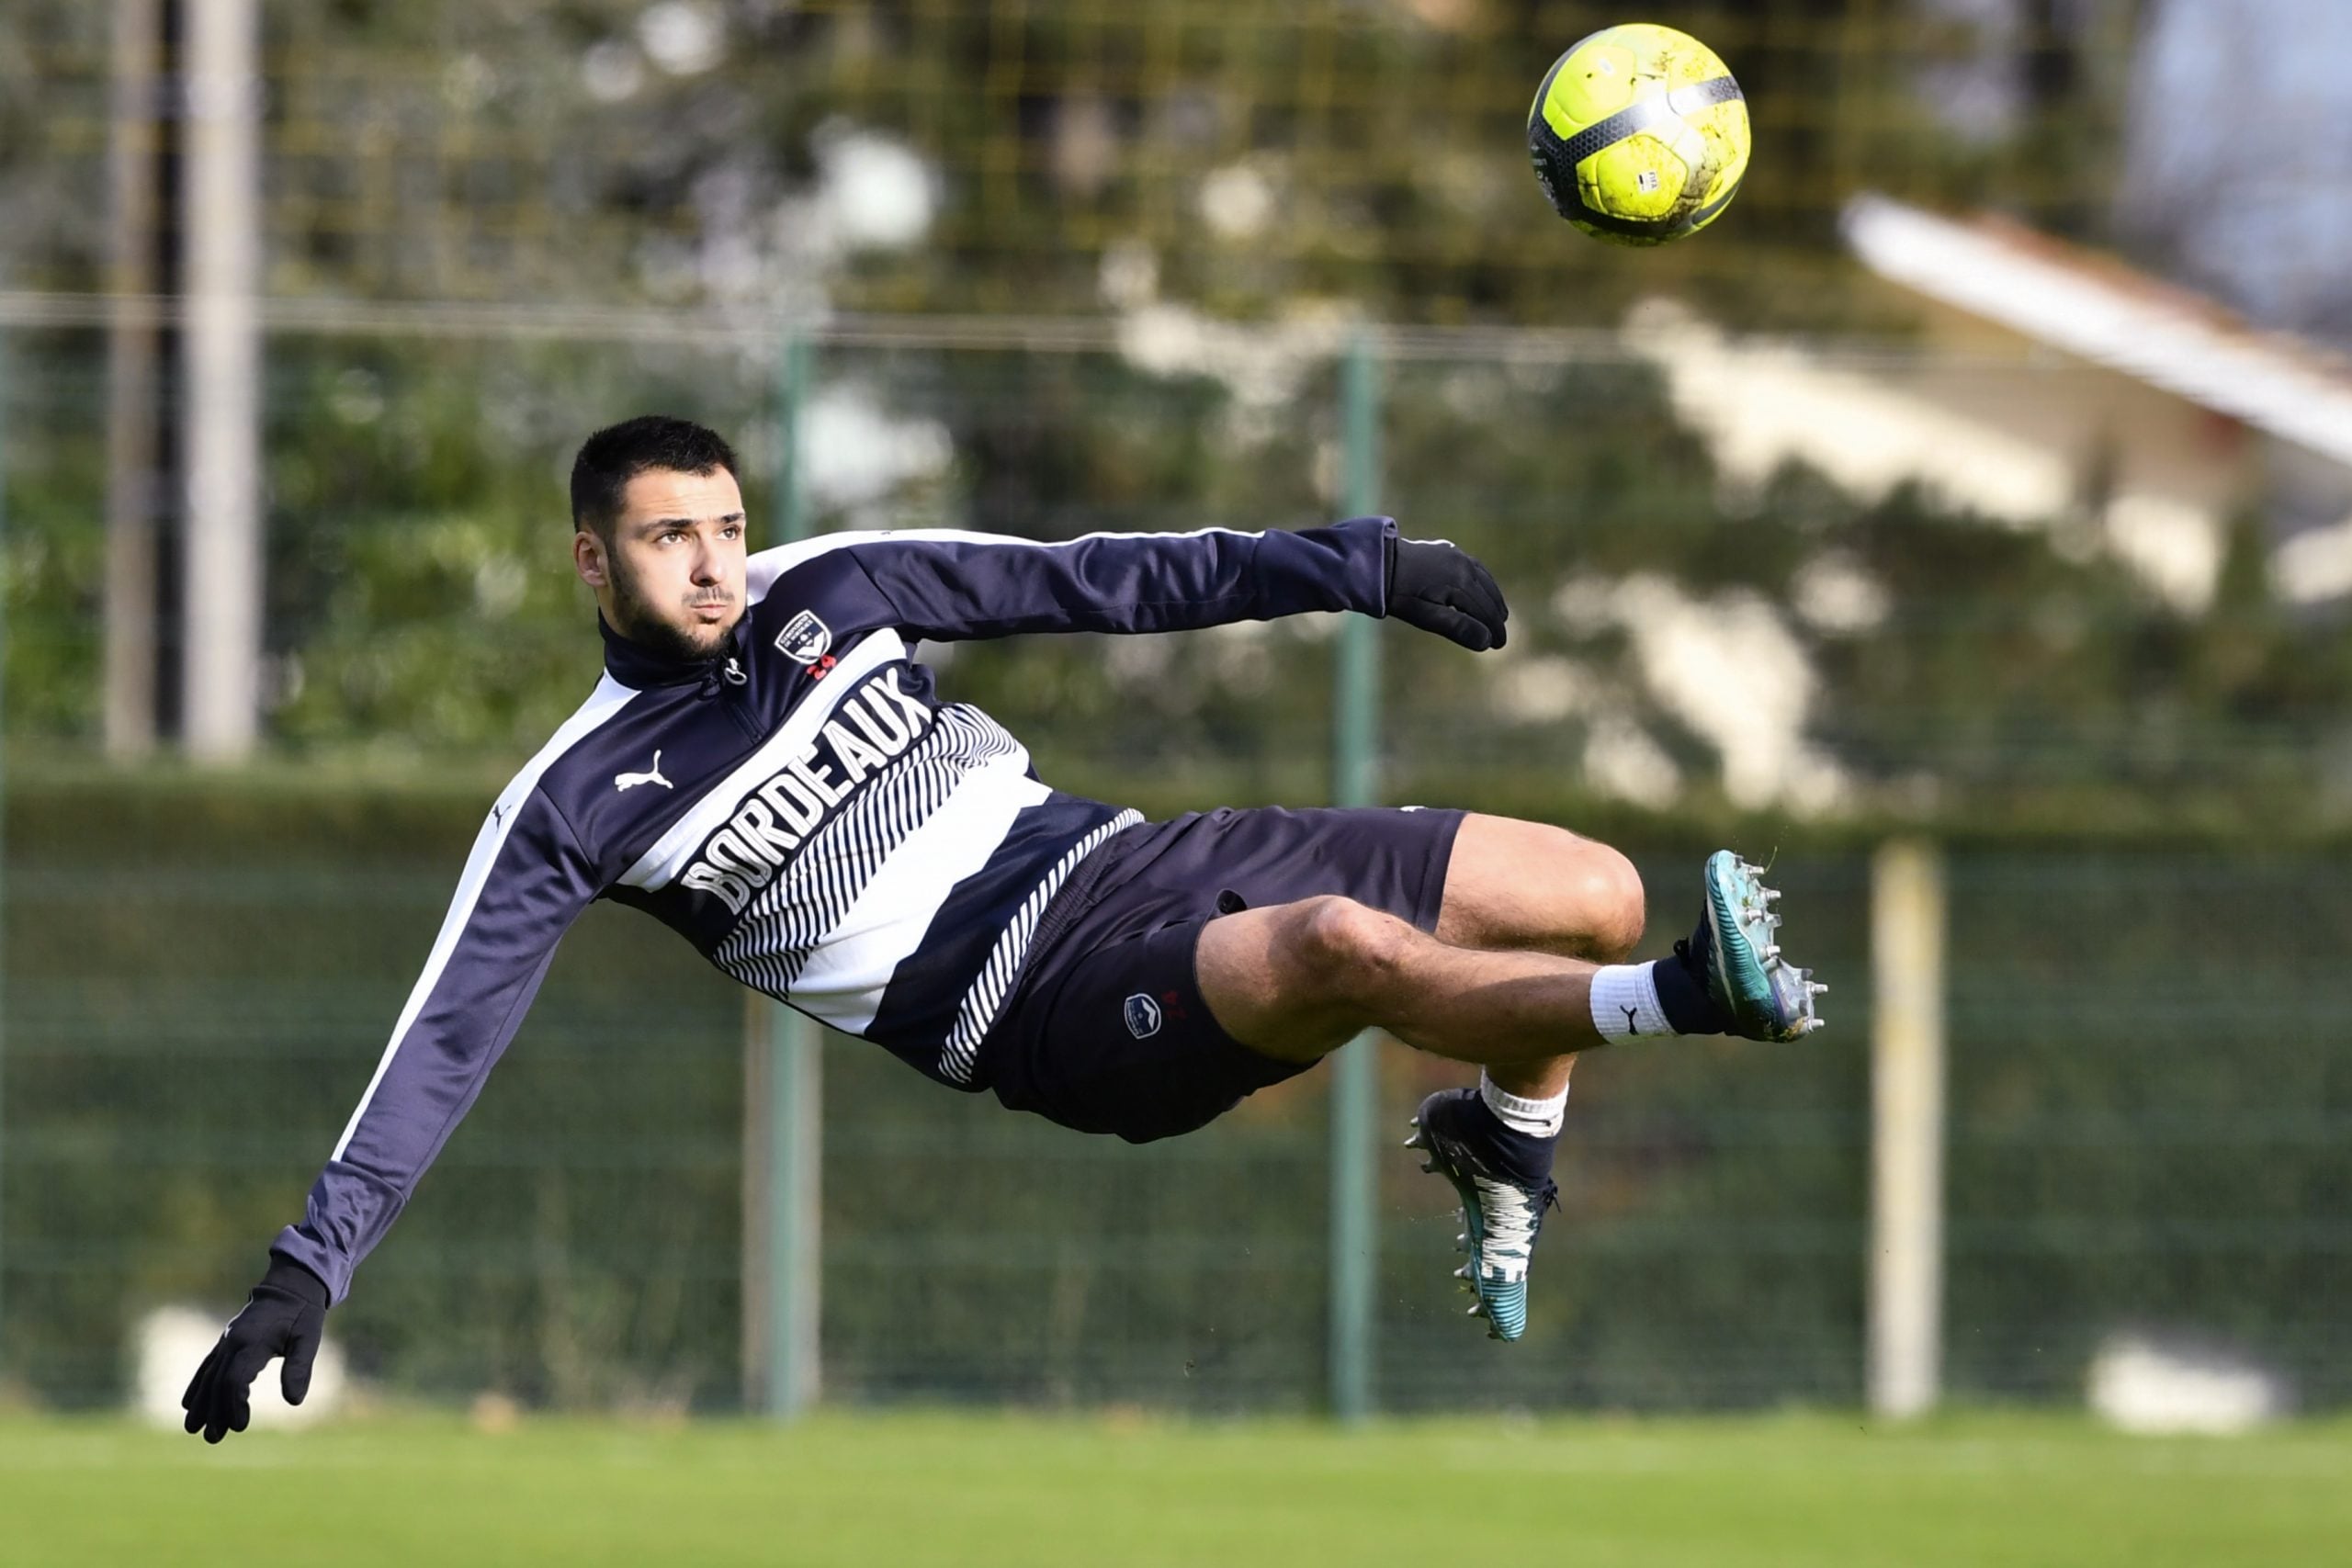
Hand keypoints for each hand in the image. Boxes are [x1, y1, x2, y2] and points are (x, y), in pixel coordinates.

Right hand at [181, 1257, 328, 1442]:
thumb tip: (295, 1401)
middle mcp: (233, 1342)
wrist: (290, 1288)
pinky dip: (197, 1385)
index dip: (234, 1404)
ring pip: (208, 1376)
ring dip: (201, 1403)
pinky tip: (189, 1404)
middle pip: (217, 1383)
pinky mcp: (226, 1342)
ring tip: (193, 1429)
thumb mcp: (309, 1339)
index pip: (235, 1380)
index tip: (240, 1426)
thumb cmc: (302, 1315)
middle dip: (214, 1412)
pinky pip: (207, 1366)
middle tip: (214, 1439)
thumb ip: (300, 1368)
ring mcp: (226, 1341)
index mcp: (252, 1342)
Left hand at [1387, 538, 1508, 650]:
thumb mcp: (1425, 617)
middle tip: (1500, 637)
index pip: (1485, 611)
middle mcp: (1464, 566)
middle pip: (1488, 596)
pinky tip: (1483, 589)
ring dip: (1493, 599)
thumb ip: (1457, 628)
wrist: (1378, 562)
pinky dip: (1483, 582)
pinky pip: (1475, 567)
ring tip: (1499, 615)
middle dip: (1496, 617)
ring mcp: (1458, 555)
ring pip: (1485, 580)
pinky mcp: (1449, 550)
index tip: (1499, 645)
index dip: (1494, 630)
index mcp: (1461, 583)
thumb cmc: (1399, 594)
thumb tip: (1486, 641)